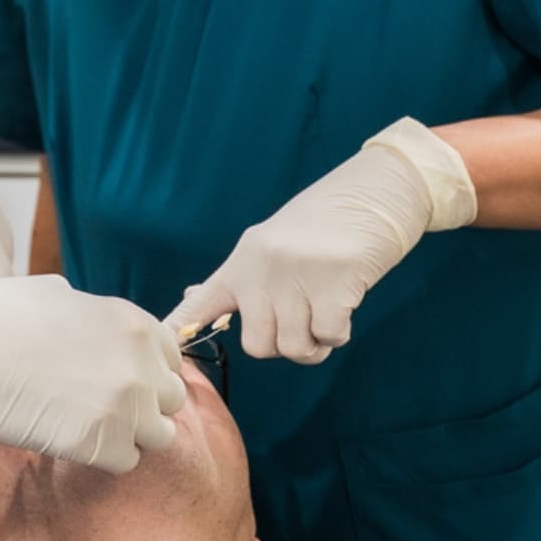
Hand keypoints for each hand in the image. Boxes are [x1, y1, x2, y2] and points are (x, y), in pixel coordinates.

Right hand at [0, 277, 186, 473]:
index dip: (147, 370)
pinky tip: (75, 440)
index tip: (121, 377)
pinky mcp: (100, 445)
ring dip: (131, 433)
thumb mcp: (59, 296)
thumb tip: (95, 327)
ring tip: (92, 427)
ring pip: (158, 435)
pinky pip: (126, 460)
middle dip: (145, 404)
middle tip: (104, 405)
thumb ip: (95, 316)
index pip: (172, 358)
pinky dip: (105, 456)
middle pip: (171, 399)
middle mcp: (141, 365)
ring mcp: (124, 408)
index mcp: (135, 324)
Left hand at [165, 118, 477, 363]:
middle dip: (285, 347)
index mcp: (243, 260)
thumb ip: (237, 280)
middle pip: (259, 344)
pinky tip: (345, 308)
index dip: (181, 325)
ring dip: (315, 344)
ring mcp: (298, 272)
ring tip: (326, 317)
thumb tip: (190, 301)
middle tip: (305, 327)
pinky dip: (339, 333)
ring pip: (294, 346)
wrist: (373, 192)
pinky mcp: (336, 279)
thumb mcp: (271, 245)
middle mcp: (263, 266)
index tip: (166, 343)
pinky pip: (329, 335)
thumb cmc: (323, 225)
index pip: (203, 300)